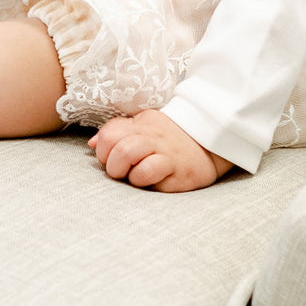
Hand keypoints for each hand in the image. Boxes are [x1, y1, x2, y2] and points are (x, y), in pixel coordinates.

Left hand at [88, 109, 234, 192]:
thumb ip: (119, 133)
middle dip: (110, 164)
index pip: (109, 132)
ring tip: (134, 177)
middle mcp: (150, 134)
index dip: (103, 150)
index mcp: (141, 124)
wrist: (213, 144)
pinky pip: (149, 171)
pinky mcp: (177, 169)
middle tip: (121, 172)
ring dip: (123, 171)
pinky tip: (151, 181)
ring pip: (126, 153)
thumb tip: (92, 144)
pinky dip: (143, 179)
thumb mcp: (146, 128)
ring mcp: (163, 150)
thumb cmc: (173, 140)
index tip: (110, 159)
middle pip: (114, 144)